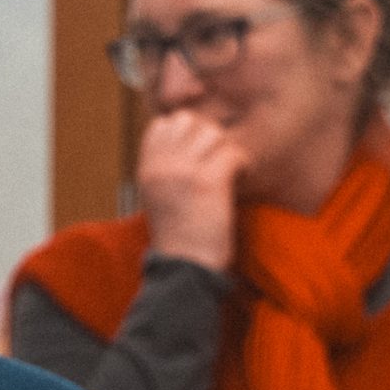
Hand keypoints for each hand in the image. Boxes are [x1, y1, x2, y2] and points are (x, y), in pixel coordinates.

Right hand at [137, 109, 250, 273]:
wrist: (184, 268)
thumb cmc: (177, 239)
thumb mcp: (158, 198)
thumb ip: (166, 171)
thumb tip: (189, 147)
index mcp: (147, 169)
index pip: (163, 125)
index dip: (185, 132)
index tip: (199, 151)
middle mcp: (162, 165)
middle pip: (188, 121)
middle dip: (206, 135)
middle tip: (217, 158)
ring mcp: (184, 171)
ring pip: (213, 133)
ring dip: (225, 149)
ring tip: (230, 169)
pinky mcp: (208, 181)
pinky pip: (232, 153)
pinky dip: (242, 163)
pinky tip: (242, 177)